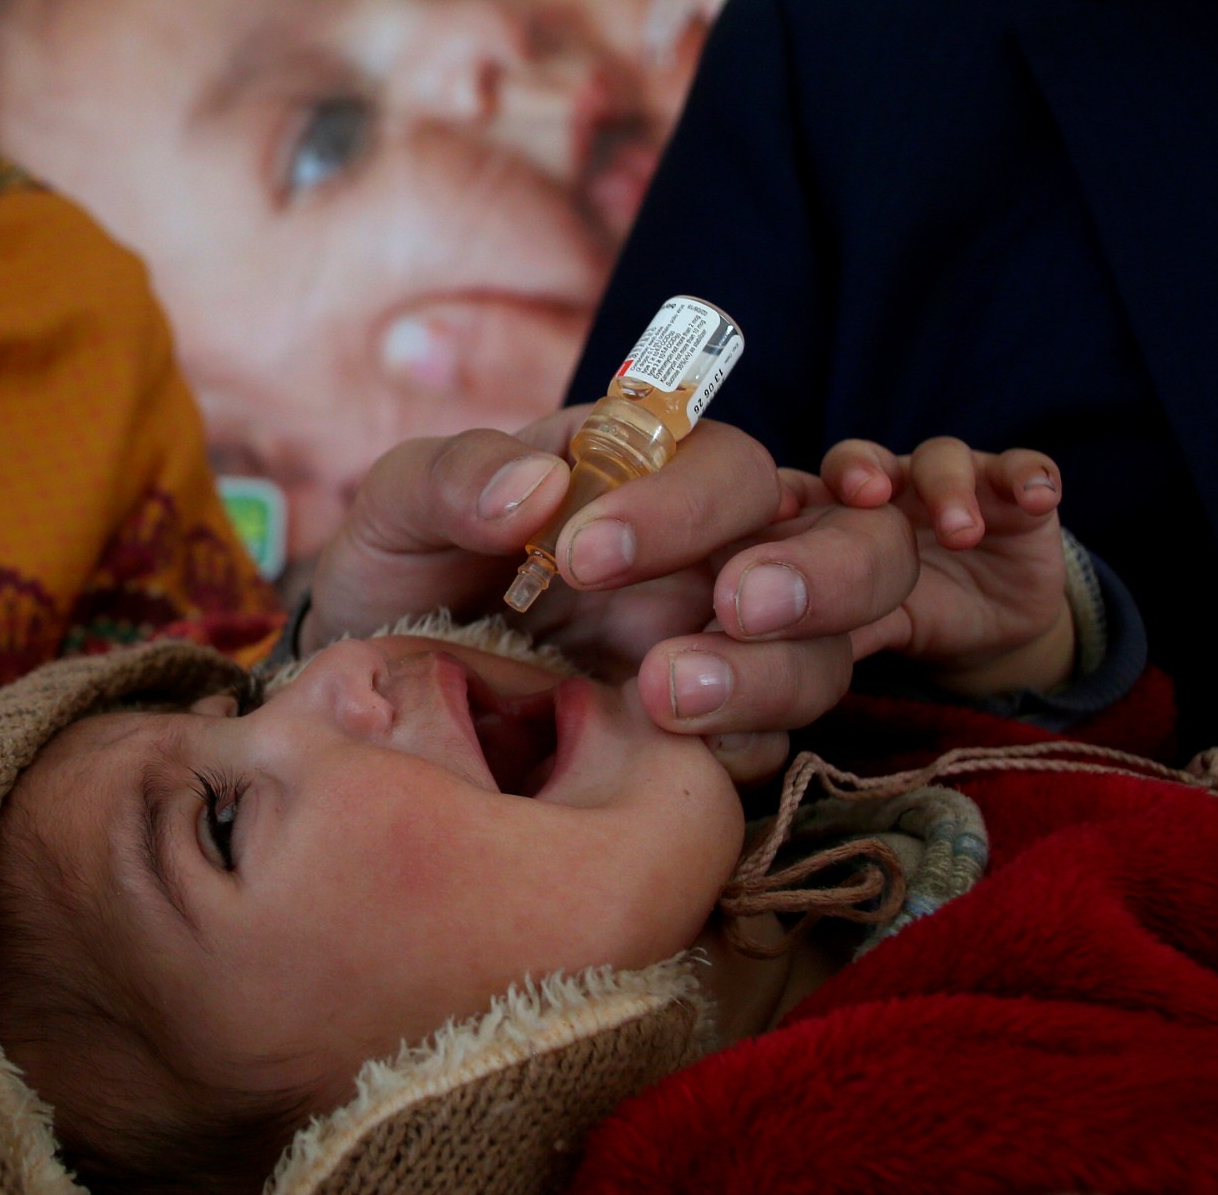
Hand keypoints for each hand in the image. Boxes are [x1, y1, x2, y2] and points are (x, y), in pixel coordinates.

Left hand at [305, 409, 923, 784]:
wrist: (368, 689)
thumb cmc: (399, 574)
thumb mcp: (399, 509)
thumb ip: (455, 478)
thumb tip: (536, 487)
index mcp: (652, 476)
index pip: (729, 465)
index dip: (685, 502)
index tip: (584, 553)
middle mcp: (712, 557)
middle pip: (849, 546)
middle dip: (819, 574)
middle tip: (734, 605)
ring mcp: (724, 651)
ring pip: (822, 656)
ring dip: (769, 672)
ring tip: (663, 696)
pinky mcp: (708, 739)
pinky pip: (769, 749)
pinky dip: (737, 748)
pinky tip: (668, 753)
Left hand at [799, 437, 1073, 696]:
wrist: (993, 631)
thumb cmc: (911, 613)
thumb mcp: (870, 624)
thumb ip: (825, 632)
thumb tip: (760, 661)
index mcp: (836, 511)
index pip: (801, 486)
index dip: (788, 492)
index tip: (780, 510)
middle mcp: (887, 484)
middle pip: (863, 459)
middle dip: (861, 468)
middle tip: (868, 495)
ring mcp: (950, 482)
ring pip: (942, 459)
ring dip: (949, 487)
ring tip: (961, 532)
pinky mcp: (1013, 494)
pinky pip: (1024, 469)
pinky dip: (1030, 476)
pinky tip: (1037, 497)